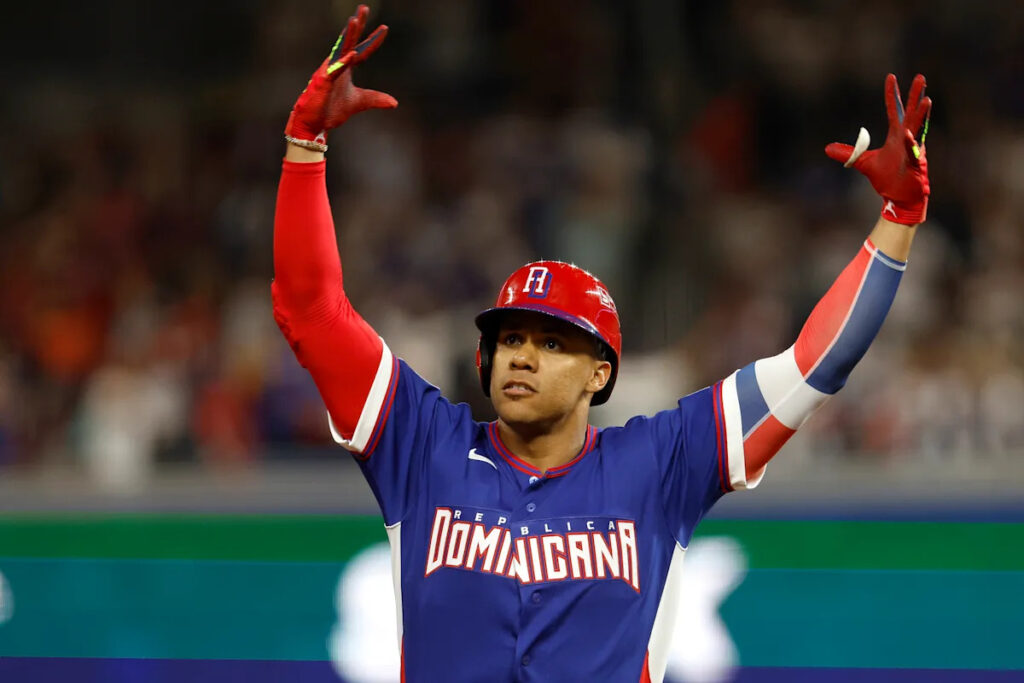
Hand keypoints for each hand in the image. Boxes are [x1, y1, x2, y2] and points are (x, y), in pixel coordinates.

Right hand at [284, 5, 397, 145]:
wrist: (314, 124)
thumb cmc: (331, 110)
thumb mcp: (359, 103)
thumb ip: (375, 99)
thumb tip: (394, 103)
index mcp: (346, 68)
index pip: (362, 50)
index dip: (373, 40)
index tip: (384, 28)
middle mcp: (337, 65)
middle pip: (349, 41)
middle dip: (357, 25)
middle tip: (364, 8)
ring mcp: (328, 72)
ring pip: (339, 50)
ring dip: (347, 35)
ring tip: (354, 20)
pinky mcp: (323, 82)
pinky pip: (334, 70)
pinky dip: (343, 62)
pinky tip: (353, 54)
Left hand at [826, 74, 930, 224]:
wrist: (898, 199)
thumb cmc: (888, 180)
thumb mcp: (864, 164)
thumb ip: (849, 153)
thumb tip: (827, 148)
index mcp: (896, 136)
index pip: (894, 111)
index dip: (892, 95)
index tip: (891, 77)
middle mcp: (907, 140)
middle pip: (912, 113)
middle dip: (916, 96)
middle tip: (921, 77)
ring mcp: (913, 151)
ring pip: (918, 129)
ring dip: (922, 114)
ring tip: (926, 99)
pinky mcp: (915, 166)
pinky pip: (913, 153)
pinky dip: (910, 144)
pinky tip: (907, 133)